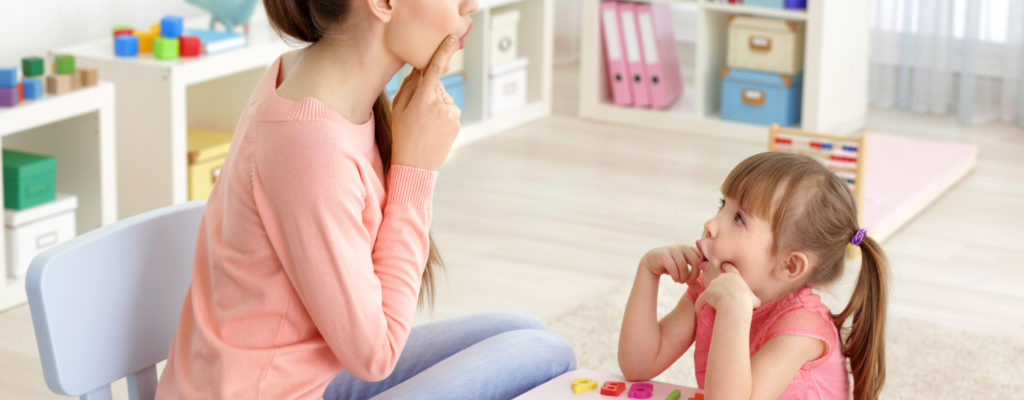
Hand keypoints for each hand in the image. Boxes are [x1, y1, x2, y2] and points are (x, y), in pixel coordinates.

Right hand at [391, 36, 461, 170]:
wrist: (415, 164)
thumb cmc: (403, 134)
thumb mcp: (399, 108)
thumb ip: (409, 85)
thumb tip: (420, 69)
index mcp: (422, 98)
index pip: (434, 68)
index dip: (443, 51)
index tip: (451, 38)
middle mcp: (439, 103)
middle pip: (437, 86)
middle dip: (430, 92)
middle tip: (417, 113)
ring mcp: (451, 114)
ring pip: (445, 99)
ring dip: (437, 106)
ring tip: (426, 124)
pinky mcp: (457, 122)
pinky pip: (451, 111)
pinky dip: (444, 116)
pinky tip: (434, 129)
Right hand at [639, 245, 701, 285]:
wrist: (652, 261)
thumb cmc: (671, 266)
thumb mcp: (683, 272)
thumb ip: (692, 279)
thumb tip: (700, 289)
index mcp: (691, 249)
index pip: (702, 258)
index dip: (701, 270)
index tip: (696, 277)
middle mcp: (683, 247)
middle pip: (695, 261)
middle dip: (693, 275)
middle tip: (688, 281)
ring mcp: (673, 250)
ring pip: (683, 266)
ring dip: (683, 277)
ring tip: (680, 281)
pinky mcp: (663, 255)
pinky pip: (673, 267)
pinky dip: (676, 275)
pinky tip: (675, 279)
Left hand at [693, 263, 760, 312]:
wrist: (735, 304)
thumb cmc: (746, 301)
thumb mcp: (754, 300)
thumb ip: (754, 299)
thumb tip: (757, 303)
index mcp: (734, 276)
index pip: (729, 268)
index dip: (726, 267)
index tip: (723, 266)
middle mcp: (722, 277)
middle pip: (718, 280)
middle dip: (719, 288)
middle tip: (720, 297)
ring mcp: (713, 284)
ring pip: (710, 290)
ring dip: (709, 297)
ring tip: (709, 306)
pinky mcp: (706, 293)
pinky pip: (701, 299)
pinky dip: (699, 304)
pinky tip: (698, 309)